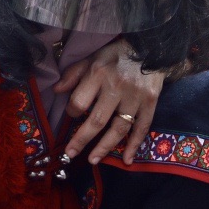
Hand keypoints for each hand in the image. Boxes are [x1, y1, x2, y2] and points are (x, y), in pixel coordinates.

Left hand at [57, 38, 164, 166]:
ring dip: (105, 147)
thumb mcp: (93, 57)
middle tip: (71, 153)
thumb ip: (74, 73)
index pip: (79, 101)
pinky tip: (127, 160)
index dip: (72, 111)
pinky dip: (134, 145)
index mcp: (98, 74)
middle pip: (97, 120)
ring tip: (93, 160)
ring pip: (118, 128)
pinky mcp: (150, 103)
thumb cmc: (117, 54)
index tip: (72, 113)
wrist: (152, 47)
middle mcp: (116, 87)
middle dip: (81, 139)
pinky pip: (142, 128)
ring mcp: (135, 97)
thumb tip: (56, 90)